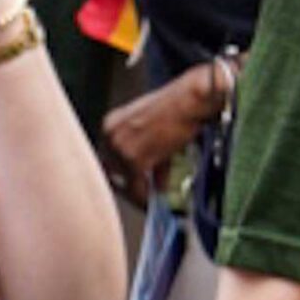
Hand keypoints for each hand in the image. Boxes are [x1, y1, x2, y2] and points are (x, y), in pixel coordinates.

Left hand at [101, 66, 216, 202]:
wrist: (191, 98)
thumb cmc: (180, 107)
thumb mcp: (155, 128)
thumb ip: (150, 153)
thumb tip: (153, 180)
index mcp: (111, 123)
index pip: (108, 156)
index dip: (120, 173)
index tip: (130, 183)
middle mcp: (110, 135)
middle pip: (111, 170)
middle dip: (127, 184)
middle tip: (140, 194)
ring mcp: (120, 148)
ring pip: (123, 180)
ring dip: (137, 192)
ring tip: (148, 200)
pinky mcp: (134, 159)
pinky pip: (136, 186)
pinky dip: (145, 196)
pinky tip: (153, 201)